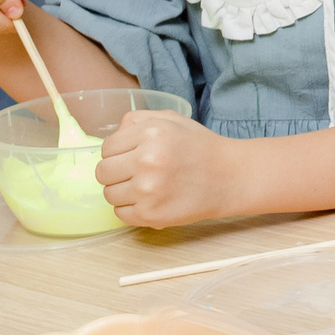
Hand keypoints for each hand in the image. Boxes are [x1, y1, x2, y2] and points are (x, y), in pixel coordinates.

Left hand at [97, 110, 254, 227]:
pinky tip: (152, 201)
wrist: (231, 178)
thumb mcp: (173, 120)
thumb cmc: (200, 148)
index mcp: (150, 133)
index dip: (120, 152)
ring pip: (109, 194)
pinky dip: (132, 209)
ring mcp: (148, 190)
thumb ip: (138, 119)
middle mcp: (146, 160)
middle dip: (117, 172)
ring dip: (124, 192)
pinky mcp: (151, 215)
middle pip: (103, 172)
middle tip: (139, 173)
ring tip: (148, 187)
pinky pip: (121, 214)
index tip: (136, 156)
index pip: (107, 148)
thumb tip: (114, 134)